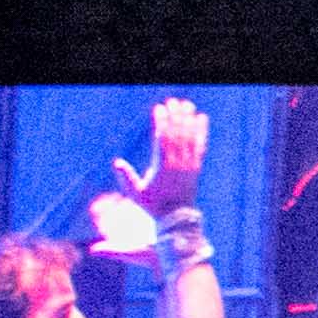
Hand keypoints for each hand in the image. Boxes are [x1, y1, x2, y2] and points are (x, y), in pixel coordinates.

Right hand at [128, 97, 209, 214]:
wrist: (177, 217)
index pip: (162, 140)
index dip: (161, 123)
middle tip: (173, 100)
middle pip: (177, 135)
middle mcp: (178, 164)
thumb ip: (126, 178)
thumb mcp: (135, 194)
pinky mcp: (196, 166)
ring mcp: (189, 164)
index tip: (159, 108)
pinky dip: (201, 131)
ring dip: (188, 119)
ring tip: (186, 103)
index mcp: (162, 168)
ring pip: (190, 138)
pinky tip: (201, 117)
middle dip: (175, 116)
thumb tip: (116, 162)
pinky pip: (200, 145)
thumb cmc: (153, 205)